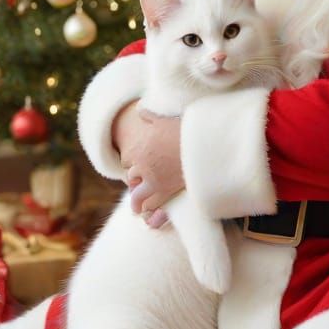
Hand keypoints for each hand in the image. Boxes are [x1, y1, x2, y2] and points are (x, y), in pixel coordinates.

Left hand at [115, 106, 183, 221]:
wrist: (202, 145)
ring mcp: (153, 179)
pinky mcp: (165, 190)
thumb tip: (140, 110)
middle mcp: (142, 164)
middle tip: (138, 187)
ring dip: (137, 202)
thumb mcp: (165, 118)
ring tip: (138, 210)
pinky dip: (148, 211)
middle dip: (135, 181)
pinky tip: (149, 218)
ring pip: (137, 195)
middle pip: (131, 177)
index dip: (132, 163)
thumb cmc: (186, 131)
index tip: (138, 166)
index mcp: (140, 147)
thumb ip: (150, 116)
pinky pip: (150, 204)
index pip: (127, 159)